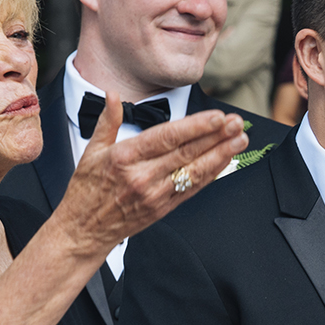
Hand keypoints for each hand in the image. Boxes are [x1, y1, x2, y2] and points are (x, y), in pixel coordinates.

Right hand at [50, 93, 248, 257]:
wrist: (84, 230)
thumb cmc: (87, 190)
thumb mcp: (91, 151)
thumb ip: (107, 121)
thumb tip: (112, 95)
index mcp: (125, 157)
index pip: (167, 138)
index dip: (195, 127)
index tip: (216, 117)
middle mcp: (143, 176)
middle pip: (187, 153)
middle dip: (216, 137)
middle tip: (236, 123)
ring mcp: (156, 195)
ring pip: (194, 171)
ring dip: (220, 155)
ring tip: (240, 140)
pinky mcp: (164, 208)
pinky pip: (192, 189)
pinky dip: (211, 174)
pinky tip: (225, 161)